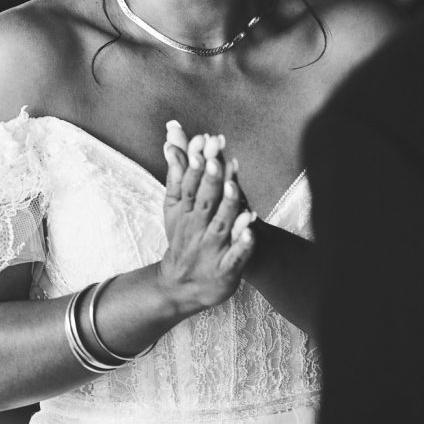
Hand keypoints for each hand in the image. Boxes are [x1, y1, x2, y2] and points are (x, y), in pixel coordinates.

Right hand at [158, 127, 254, 317]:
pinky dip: (243, 245)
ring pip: (221, 226)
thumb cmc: (183, 236)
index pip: (188, 186)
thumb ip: (177, 173)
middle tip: (217, 161)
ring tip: (236, 189)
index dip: (195, 166)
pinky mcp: (226, 269)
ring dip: (228, 208)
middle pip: (204, 203)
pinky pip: (236, 257)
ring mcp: (211, 249)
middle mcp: (197, 229)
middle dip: (211, 182)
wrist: (182, 284)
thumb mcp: (174, 207)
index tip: (201, 144)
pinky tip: (252, 231)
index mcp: (185, 213)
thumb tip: (170, 139)